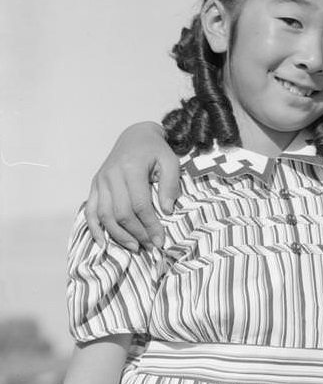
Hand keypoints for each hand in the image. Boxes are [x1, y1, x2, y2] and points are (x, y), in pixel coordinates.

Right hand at [85, 122, 179, 250]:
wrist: (135, 136)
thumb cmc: (156, 150)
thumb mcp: (170, 161)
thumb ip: (170, 184)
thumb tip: (166, 211)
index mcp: (131, 168)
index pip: (140, 204)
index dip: (150, 225)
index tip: (160, 240)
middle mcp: (111, 175)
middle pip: (121, 213)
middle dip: (137, 233)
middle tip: (150, 246)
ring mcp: (100, 181)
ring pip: (104, 215)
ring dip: (118, 235)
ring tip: (135, 247)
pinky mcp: (94, 185)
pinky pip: (90, 210)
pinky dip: (94, 228)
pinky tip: (103, 242)